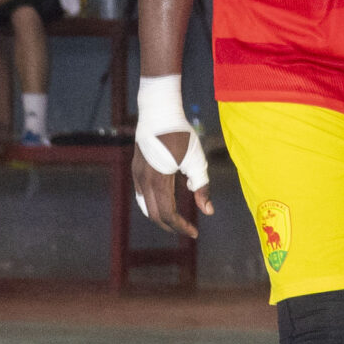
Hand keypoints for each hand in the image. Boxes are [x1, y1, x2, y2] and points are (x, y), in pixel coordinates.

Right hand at [132, 74, 213, 237]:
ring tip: (176, 220)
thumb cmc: (181, 134)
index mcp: (159, 180)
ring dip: (160, 217)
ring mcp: (137, 174)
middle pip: (154, 214)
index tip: (195, 232)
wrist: (158, 111)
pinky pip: (141, 195)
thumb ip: (202, 187)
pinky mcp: (135, 168)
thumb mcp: (197, 160)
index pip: (168, 214)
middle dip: (171, 225)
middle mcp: (144, 180)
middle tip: (188, 229)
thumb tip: (208, 211)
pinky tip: (165, 204)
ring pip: (145, 206)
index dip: (181, 227)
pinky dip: (152, 205)